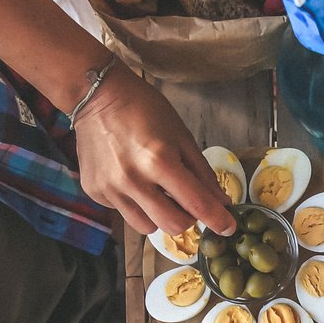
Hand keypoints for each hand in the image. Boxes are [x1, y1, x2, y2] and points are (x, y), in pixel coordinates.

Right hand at [73, 63, 235, 236]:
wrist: (95, 94)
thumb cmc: (144, 109)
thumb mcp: (181, 136)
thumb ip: (202, 173)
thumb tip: (221, 202)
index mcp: (160, 162)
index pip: (196, 204)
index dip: (218, 220)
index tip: (228, 228)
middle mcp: (133, 181)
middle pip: (173, 226)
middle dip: (187, 219)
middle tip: (187, 202)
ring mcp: (110, 189)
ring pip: (147, 227)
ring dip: (160, 216)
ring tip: (157, 191)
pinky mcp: (95, 192)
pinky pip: (125, 212)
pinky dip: (135, 203)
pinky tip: (131, 179)